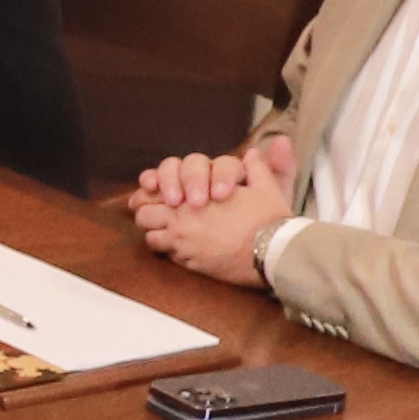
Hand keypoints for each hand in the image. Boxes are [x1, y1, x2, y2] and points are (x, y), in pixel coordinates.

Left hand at [127, 140, 294, 286]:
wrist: (275, 254)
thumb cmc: (269, 219)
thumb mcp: (264, 185)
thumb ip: (254, 166)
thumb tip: (253, 153)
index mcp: (191, 199)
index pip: (152, 192)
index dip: (151, 191)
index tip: (157, 193)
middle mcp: (181, 223)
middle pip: (143, 217)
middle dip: (149, 213)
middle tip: (160, 212)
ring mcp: (184, 247)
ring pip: (151, 239)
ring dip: (158, 234)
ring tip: (173, 231)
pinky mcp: (192, 266)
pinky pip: (169, 257)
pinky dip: (172, 251)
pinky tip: (186, 246)